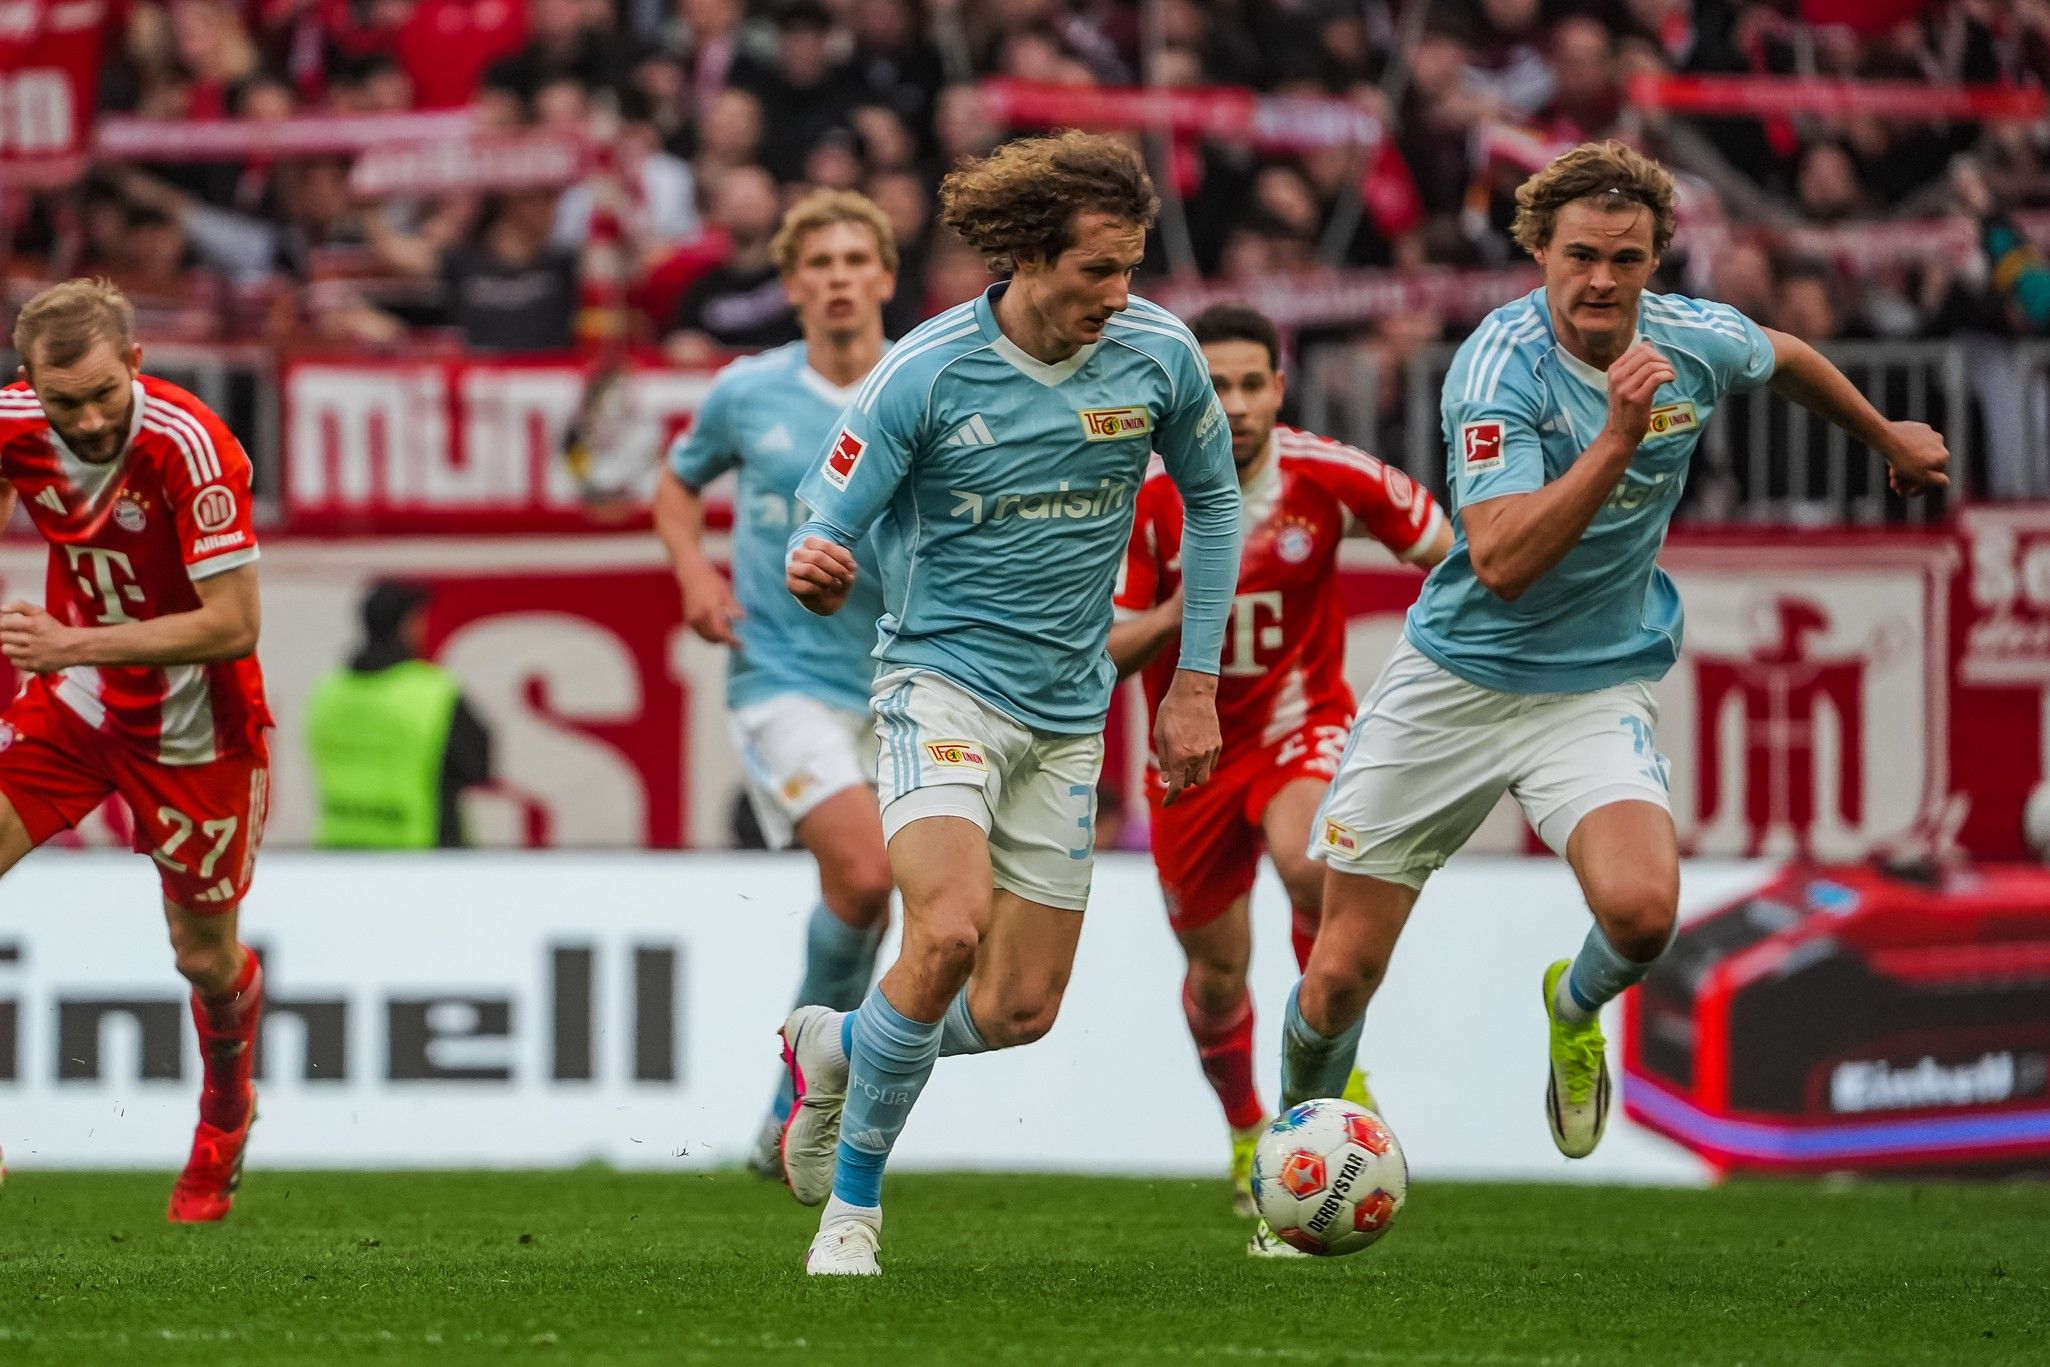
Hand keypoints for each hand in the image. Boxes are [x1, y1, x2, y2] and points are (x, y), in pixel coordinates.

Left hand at [0, 600, 78, 672]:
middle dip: (7, 635)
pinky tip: (25, 653)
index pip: (4, 624)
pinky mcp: (32, 665)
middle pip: (3, 637)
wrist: (72, 647)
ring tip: (19, 645)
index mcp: (32, 625)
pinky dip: (17, 658)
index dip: (4, 624)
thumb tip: (3, 608)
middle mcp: (31, 640)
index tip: (9, 626)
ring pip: (6, 650)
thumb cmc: (55, 630)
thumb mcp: (40, 612)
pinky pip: (14, 662)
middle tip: (15, 635)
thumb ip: (20, 606)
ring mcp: (31, 654)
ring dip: (10, 646)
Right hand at [681, 569, 743, 644]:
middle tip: (736, 636)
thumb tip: (742, 619)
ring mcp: (692, 620)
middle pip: (714, 638)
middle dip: (726, 640)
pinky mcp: (689, 620)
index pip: (721, 632)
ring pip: (707, 638)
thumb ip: (733, 607)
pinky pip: (701, 634)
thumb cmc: (711, 581)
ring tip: (728, 629)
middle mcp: (698, 616)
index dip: (731, 640)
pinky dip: (710, 635)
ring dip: (718, 639)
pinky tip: (718, 627)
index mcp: (709, 609)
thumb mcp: (726, 592)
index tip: (741, 644)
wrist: (692, 575)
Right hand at [787, 537, 857, 615]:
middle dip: (836, 569)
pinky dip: (820, 589)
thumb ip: (847, 562)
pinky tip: (824, 590)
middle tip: (846, 578)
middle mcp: (799, 553)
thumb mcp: (845, 565)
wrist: (825, 596)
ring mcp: (793, 568)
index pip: (826, 546)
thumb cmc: (835, 575)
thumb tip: (850, 566)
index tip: (851, 567)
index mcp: (810, 543)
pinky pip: (806, 586)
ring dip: (827, 579)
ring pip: (809, 570)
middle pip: (818, 557)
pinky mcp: (792, 584)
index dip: (841, 558)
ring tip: (836, 584)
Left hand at [1153, 670, 1220, 806]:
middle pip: (1190, 783)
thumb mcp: (1159, 734)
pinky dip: (1203, 765)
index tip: (1165, 803)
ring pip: (1203, 777)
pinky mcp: (1217, 744)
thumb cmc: (1171, 711)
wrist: (1193, 692)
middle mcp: (1196, 756)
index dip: (1170, 798)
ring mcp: (1209, 751)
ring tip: (1184, 763)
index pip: (1177, 786)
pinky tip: (1195, 754)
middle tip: (1173, 772)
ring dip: (1193, 776)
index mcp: (1179, 755)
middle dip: (1180, 781)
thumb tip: (1166, 779)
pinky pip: (1211, 765)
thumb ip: (1163, 759)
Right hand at [1600, 342, 1677, 446]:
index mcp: (1614, 371)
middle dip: (1662, 359)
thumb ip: (1634, 366)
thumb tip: (1648, 344)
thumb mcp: (1623, 384)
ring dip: (1667, 368)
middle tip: (1668, 369)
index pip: (1638, 350)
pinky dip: (1668, 376)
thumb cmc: (1624, 409)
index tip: (1660, 363)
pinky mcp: (1637, 398)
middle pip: (1646, 355)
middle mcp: (1617, 377)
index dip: (1654, 352)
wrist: (1619, 434)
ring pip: (1652, 366)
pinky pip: (1657, 378)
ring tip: (1670, 376)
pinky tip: (1671, 380)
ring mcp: (1626, 388)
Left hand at [1882, 420, 1949, 496]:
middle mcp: (1940, 443)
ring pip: (1917, 456)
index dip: (1920, 487)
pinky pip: (1911, 445)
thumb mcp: (1922, 475)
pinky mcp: (1915, 427)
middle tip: (1895, 486)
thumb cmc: (1904, 458)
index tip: (1906, 492)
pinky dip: (1904, 454)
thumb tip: (1946, 482)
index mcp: (1943, 456)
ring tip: (1892, 475)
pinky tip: (1892, 460)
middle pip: (1924, 466)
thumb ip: (1938, 481)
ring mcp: (1928, 433)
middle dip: (1909, 479)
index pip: (1934, 477)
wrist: (1887, 437)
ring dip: (1904, 469)